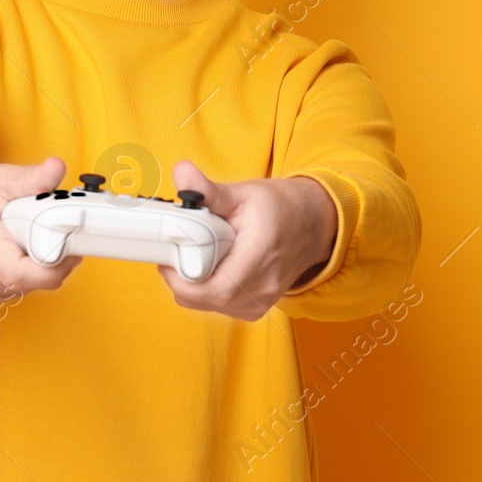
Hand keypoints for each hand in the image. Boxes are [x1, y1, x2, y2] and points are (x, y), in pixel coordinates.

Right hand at [0, 156, 82, 304]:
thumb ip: (31, 178)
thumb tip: (57, 169)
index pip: (20, 273)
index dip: (53, 266)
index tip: (70, 249)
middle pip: (30, 281)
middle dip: (53, 261)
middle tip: (58, 236)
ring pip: (26, 288)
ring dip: (40, 268)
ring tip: (34, 239)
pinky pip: (16, 289)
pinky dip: (27, 273)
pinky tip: (22, 252)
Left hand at [159, 160, 336, 320]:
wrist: (312, 226)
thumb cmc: (280, 208)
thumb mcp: (244, 193)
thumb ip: (209, 190)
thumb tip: (181, 172)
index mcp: (261, 257)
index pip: (217, 287)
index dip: (184, 278)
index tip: (169, 256)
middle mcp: (263, 287)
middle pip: (206, 299)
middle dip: (180, 278)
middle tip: (175, 251)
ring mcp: (259, 302)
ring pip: (207, 305)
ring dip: (190, 284)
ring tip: (193, 255)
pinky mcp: (254, 308)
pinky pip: (217, 306)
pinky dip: (204, 290)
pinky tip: (207, 267)